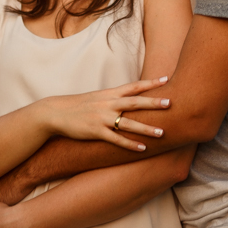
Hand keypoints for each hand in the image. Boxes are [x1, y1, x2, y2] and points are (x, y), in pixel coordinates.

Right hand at [37, 77, 170, 150]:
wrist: (56, 112)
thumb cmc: (79, 105)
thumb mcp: (98, 97)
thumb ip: (114, 98)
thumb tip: (130, 99)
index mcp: (109, 93)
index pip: (134, 86)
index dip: (150, 83)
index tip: (166, 78)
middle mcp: (108, 104)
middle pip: (135, 102)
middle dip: (153, 103)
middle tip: (170, 103)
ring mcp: (102, 118)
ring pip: (129, 124)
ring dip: (147, 129)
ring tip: (163, 133)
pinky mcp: (96, 132)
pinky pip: (117, 140)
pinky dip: (131, 144)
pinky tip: (143, 149)